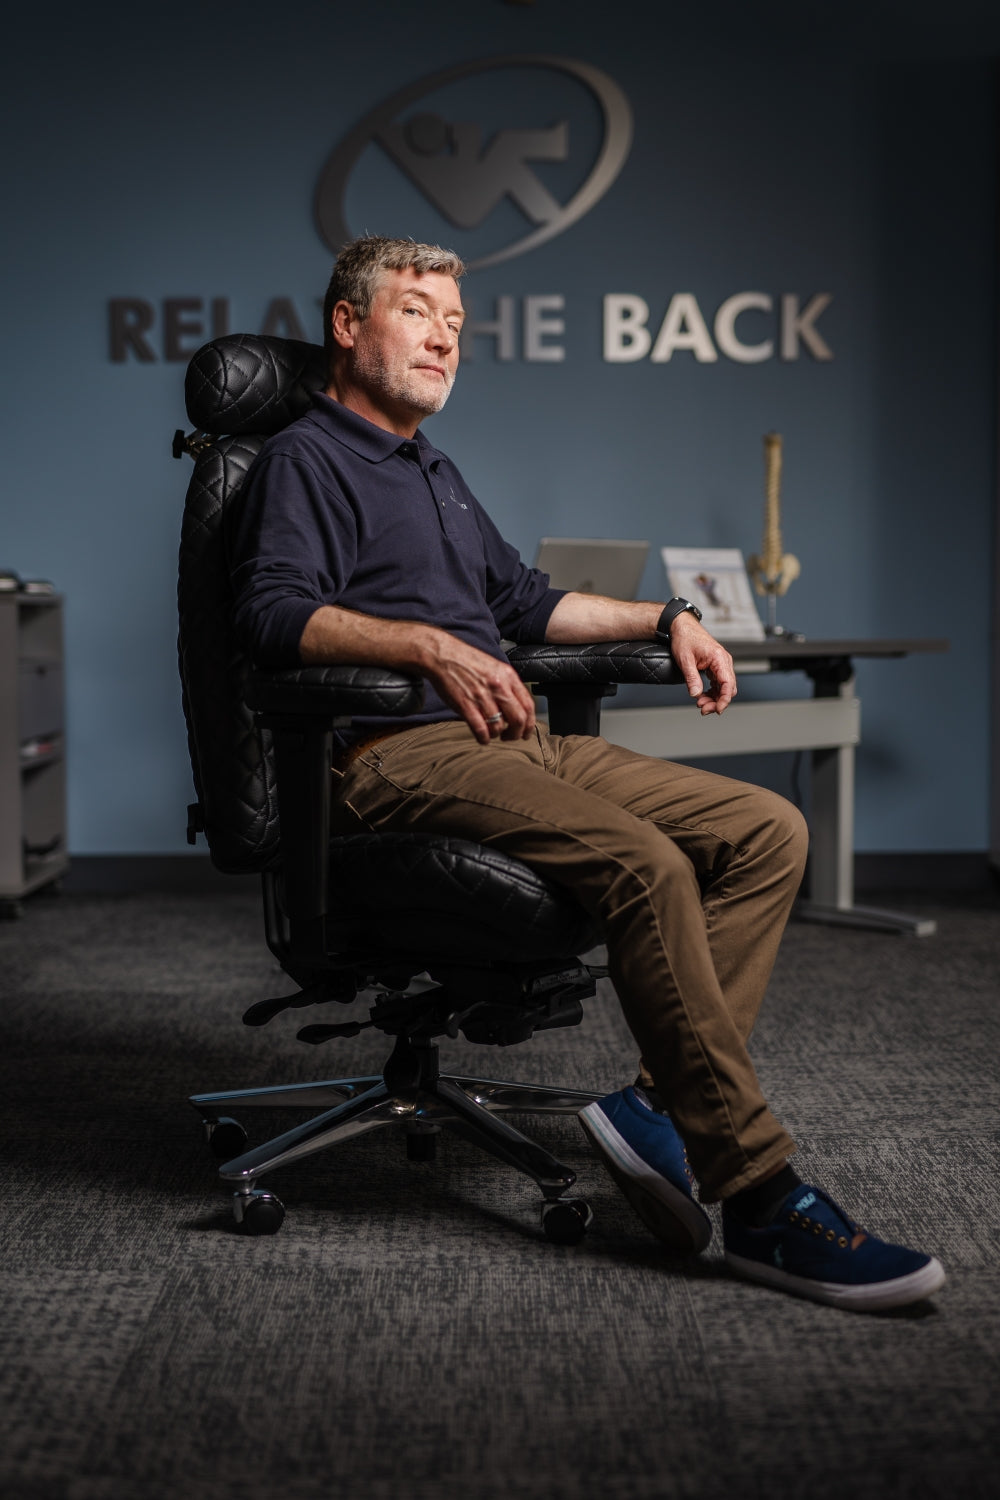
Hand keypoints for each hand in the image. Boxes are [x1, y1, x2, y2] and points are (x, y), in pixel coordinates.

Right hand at [421, 630, 536, 743]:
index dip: (529, 724)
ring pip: (499, 727)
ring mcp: (482, 697)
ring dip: (496, 734)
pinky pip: (481, 730)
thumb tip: (516, 706)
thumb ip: (508, 685)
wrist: (443, 655)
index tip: (525, 732)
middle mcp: (498, 687)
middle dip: (516, 734)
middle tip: (509, 737)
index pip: (529, 706)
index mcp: (508, 676)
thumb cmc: (467, 661)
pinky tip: (482, 737)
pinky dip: (484, 738)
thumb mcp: (495, 668)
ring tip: (491, 732)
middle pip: (518, 720)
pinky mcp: (466, 705)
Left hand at [669, 613, 735, 714]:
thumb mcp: (685, 660)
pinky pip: (718, 683)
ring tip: (700, 703)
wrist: (682, 627)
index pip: (728, 683)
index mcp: (719, 658)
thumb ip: (692, 678)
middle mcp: (723, 661)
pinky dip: (712, 692)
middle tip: (703, 709)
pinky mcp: (716, 666)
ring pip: (724, 687)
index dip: (724, 699)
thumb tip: (696, 694)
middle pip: (728, 688)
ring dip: (714, 698)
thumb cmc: (685, 638)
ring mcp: (721, 664)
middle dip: (717, 701)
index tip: (717, 710)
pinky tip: (702, 696)